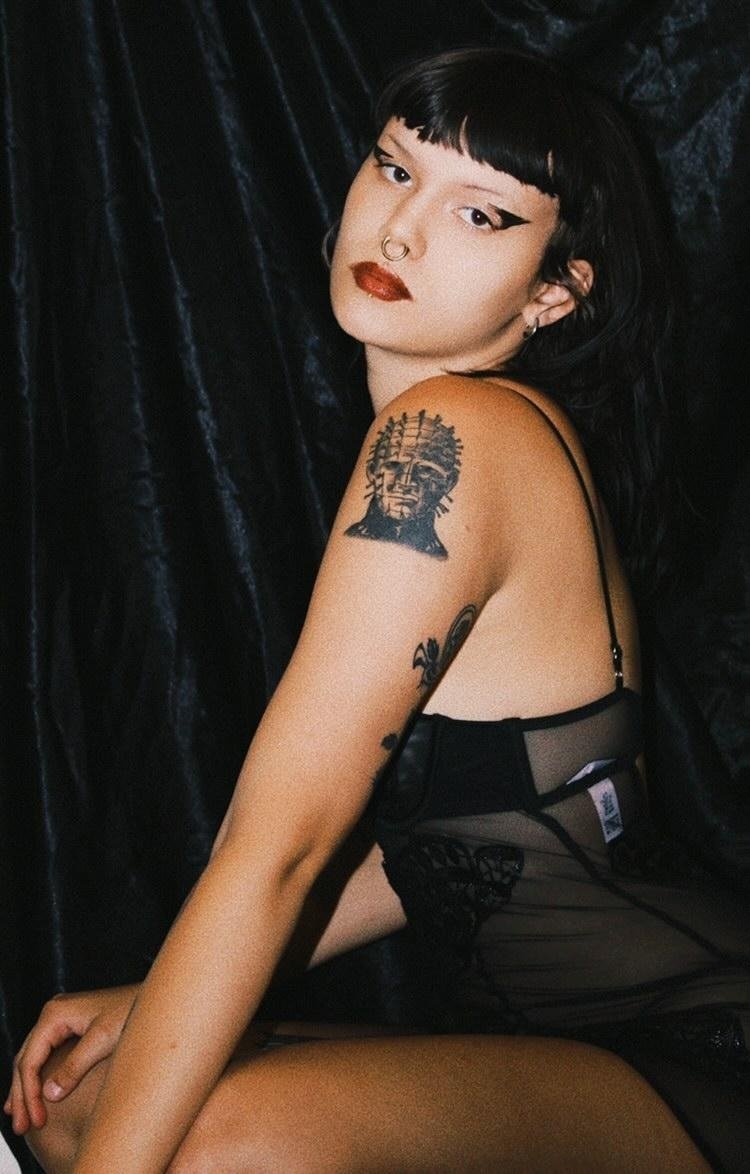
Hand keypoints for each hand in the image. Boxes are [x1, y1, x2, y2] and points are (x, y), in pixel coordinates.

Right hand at [4, 985, 138, 1134]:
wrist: (156, 1001)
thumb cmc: (133, 1011)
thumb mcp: (103, 1040)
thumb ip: (75, 1067)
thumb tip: (49, 1095)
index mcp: (56, 1013)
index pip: (30, 1059)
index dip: (29, 1093)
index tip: (36, 1119)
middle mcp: (54, 1013)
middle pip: (26, 1060)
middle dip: (22, 1095)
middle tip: (22, 1126)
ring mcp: (61, 1019)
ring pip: (34, 1059)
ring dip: (27, 1089)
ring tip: (22, 1119)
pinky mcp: (72, 1027)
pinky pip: (46, 1056)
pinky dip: (39, 1078)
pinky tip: (36, 1096)